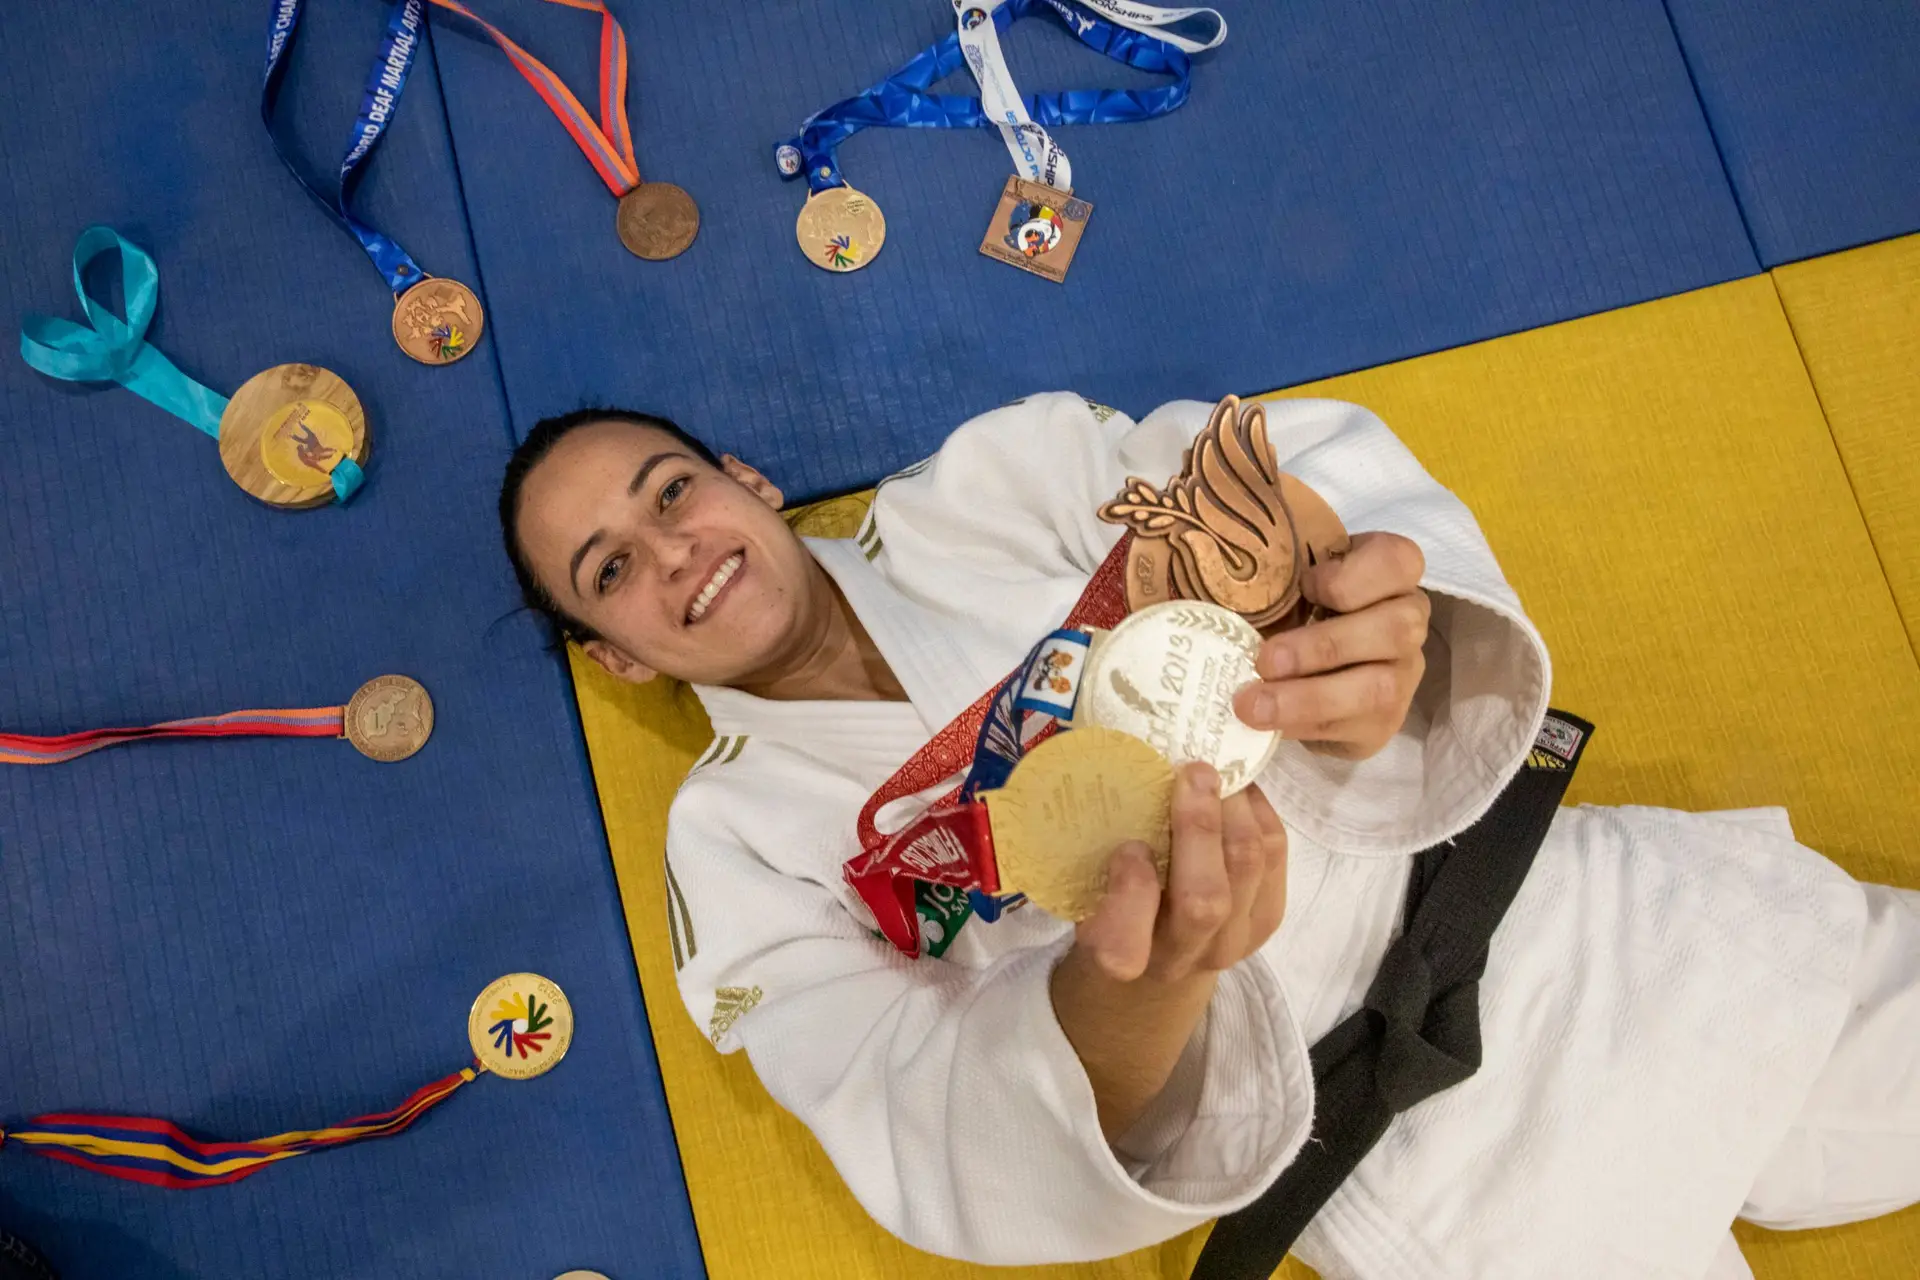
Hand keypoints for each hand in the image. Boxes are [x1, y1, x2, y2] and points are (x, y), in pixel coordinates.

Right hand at [1072, 763, 1289, 983]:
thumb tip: (1121, 785)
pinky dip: (1259, 813)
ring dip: (1235, 811)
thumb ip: (1098, 860)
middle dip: (1200, 828)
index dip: (1131, 891)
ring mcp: (1234, 940)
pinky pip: (1275, 857)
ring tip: (1219, 774)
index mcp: (1123, 956)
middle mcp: (1183, 957)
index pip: (1124, 946)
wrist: (1165, 954)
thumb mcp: (1089, 894)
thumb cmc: (1114, 909)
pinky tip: (1239, 790)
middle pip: (1205, 901)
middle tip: (1193, 773)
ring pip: (1249, 869)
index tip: (1128, 846)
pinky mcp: (1267, 918)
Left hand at [1232, 531, 1429, 759]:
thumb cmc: (1297, 608)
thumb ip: (1274, 570)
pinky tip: (1264, 726)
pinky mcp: (1383, 722)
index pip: (1399, 561)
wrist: (1311, 670)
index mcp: (1391, 575)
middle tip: (1263, 661)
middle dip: (1322, 647)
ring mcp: (1402, 676)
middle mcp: (1408, 622)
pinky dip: (1302, 727)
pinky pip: (1351, 728)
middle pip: (1394, 629)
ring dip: (1308, 698)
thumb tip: (1202, 557)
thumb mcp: (1291, 579)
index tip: (1306, 584)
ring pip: (1375, 689)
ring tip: (1253, 705)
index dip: (1354, 575)